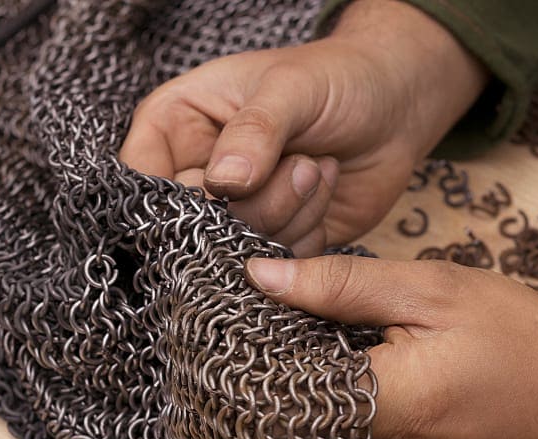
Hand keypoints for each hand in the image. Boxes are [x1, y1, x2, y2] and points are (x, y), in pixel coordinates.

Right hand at [120, 0, 487, 256]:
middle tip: (299, 163)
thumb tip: (222, 183)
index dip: (172, 197)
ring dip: (288, 212)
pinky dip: (308, 233)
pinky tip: (326, 186)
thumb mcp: (292, 88)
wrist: (396, 106)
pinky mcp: (276, 238)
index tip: (218, 193)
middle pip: (191, 223)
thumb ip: (254, 132)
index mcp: (178, 123)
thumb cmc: (338, 78)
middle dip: (252, 203)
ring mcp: (237, 211)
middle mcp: (198, 172)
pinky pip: (276, 261)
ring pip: (237, 246)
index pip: (141, 177)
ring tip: (316, 165)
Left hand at [244, 255, 537, 438]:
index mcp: (388, 405)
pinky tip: (354, 418)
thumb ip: (344, 287)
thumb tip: (262, 278)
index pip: (273, 398)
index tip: (247, 334)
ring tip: (319, 380)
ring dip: (303, 428)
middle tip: (277, 351)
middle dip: (271, 395)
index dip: (249, 364)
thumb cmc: (529, 345)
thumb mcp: (439, 292)